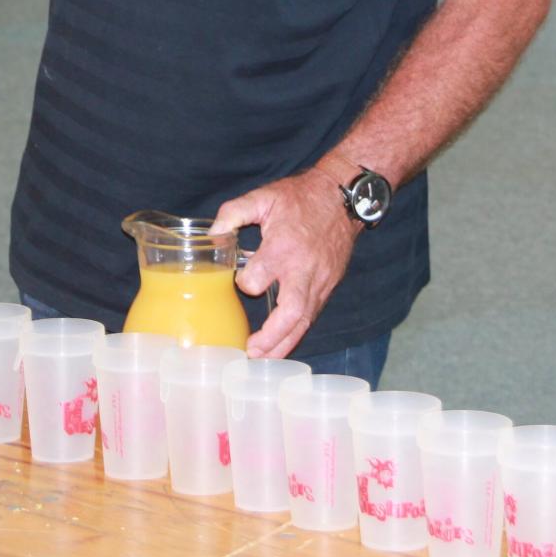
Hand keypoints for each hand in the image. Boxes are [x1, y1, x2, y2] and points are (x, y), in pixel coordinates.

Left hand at [211, 168, 360, 359]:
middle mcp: (303, 270)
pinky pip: (312, 315)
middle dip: (271, 337)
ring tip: (263, 359)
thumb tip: (212, 234)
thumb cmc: (301, 198)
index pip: (258, 278)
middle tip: (251, 351)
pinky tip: (282, 344)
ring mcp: (319, 281)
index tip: (240, 277)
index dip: (245, 281)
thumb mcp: (264, 197)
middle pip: (291, 312)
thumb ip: (233, 213)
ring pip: (304, 321)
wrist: (343, 199)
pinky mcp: (328, 286)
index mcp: (283, 248)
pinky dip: (297, 333)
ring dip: (284, 344)